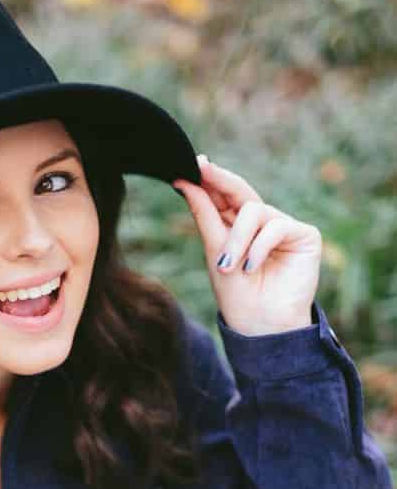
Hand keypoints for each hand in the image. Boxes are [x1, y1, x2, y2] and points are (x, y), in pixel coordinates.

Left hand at [173, 155, 319, 335]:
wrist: (261, 324)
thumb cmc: (236, 293)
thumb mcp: (214, 252)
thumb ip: (205, 217)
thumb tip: (184, 182)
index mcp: (237, 226)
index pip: (222, 197)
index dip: (209, 180)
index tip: (191, 164)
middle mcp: (261, 222)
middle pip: (240, 191)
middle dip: (220, 180)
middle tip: (202, 168)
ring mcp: (282, 226)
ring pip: (253, 211)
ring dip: (236, 239)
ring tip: (227, 266)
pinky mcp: (304, 234)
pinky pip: (276, 226)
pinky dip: (258, 247)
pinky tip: (251, 267)